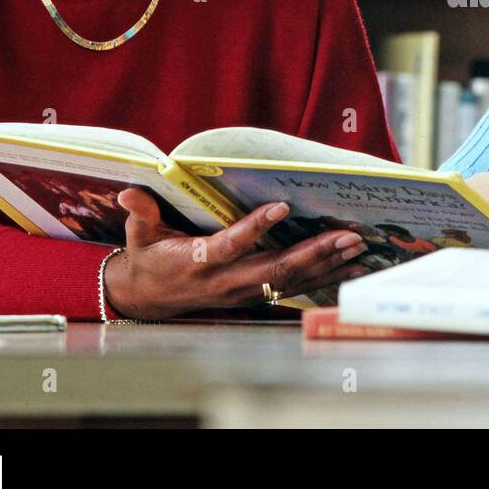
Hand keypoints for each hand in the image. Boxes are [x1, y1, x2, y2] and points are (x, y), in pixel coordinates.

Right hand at [102, 187, 370, 318]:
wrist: (149, 298)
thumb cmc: (149, 258)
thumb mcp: (139, 235)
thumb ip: (141, 212)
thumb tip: (130, 190)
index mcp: (198, 262)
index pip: (229, 245)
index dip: (254, 228)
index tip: (281, 206)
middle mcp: (226, 281)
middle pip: (275, 269)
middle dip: (314, 252)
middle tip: (347, 235)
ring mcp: (245, 293)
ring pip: (292, 281)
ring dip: (328, 264)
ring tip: (359, 248)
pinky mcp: (256, 297)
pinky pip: (296, 288)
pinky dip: (326, 277)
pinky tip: (351, 267)